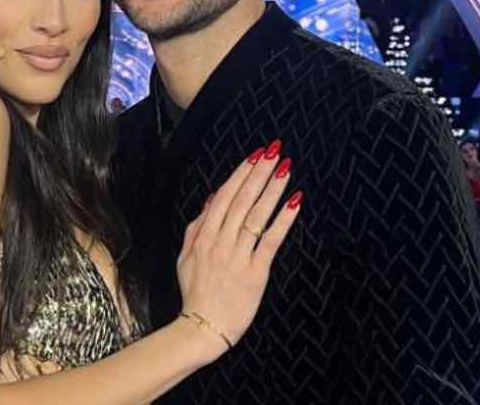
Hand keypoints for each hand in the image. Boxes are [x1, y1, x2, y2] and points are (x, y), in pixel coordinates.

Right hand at [175, 142, 300, 360]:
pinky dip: (282, 221)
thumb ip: (197, 226)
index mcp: (203, 236)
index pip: (224, 196)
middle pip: (241, 200)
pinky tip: (293, 203)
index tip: (255, 155)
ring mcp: (238, 257)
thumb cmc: (195, 293)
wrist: (201, 328)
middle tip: (274, 150)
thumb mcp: (185, 256)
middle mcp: (220, 242)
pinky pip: (270, 242)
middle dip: (258, 172)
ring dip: (271, 190)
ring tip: (285, 168)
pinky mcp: (255, 273)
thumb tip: (212, 198)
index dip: (241, 173)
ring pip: (256, 216)